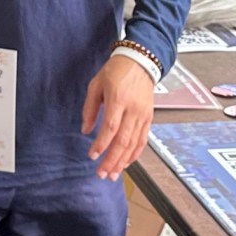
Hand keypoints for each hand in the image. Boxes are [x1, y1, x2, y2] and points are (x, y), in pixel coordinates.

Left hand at [82, 54, 155, 179]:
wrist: (141, 61)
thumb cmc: (116, 71)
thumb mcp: (96, 85)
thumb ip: (90, 108)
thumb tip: (86, 130)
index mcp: (118, 99)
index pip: (110, 128)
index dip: (101, 144)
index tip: (92, 155)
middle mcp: (133, 109)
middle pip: (123, 141)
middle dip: (112, 160)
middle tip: (102, 174)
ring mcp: (143, 115)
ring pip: (134, 144)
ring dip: (123, 162)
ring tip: (113, 174)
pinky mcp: (149, 118)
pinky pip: (143, 140)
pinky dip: (134, 154)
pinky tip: (126, 163)